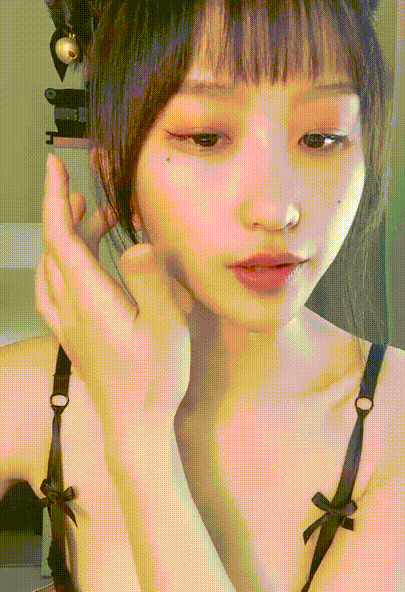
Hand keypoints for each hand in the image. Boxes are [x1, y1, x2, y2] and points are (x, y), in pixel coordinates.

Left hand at [35, 152, 192, 438]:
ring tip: (94, 220)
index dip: (54, 198)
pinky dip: (59, 266)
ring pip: (51, 269)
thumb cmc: (156, 378)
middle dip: (61, 212)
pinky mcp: (73, 337)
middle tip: (83, 190)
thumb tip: (138, 242)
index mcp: (89, 297)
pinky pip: (52, 291)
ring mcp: (67, 324)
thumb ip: (152, 284)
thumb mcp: (166, 328)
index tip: (54, 165)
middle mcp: (70, 307)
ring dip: (64, 239)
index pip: (60, 237)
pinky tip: (79, 267)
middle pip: (53, 249)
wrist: (135, 426)